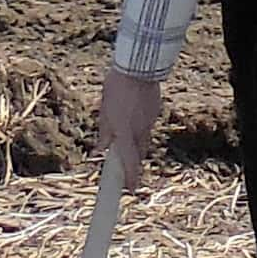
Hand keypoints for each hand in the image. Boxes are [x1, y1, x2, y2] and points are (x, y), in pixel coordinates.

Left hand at [98, 67, 164, 193]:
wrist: (139, 67)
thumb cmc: (117, 87)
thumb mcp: (104, 111)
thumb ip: (104, 132)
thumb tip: (101, 148)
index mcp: (124, 133)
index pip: (129, 163)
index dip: (130, 178)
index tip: (130, 190)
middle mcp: (139, 131)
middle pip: (138, 154)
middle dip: (133, 162)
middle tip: (126, 168)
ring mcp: (150, 121)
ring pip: (143, 140)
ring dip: (135, 143)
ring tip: (124, 130)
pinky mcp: (155, 112)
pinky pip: (147, 125)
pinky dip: (140, 126)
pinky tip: (132, 113)